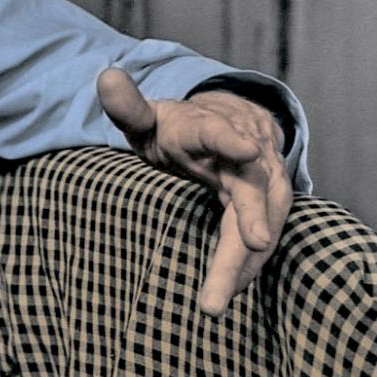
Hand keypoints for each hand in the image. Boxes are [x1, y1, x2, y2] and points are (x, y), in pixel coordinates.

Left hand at [96, 70, 293, 316]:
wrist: (228, 123)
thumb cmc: (178, 127)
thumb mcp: (148, 117)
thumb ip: (128, 105)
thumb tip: (106, 76)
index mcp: (208, 126)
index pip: (218, 130)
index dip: (230, 140)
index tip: (246, 150)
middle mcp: (245, 150)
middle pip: (252, 188)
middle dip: (249, 226)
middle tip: (236, 269)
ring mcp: (263, 175)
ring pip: (265, 217)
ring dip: (247, 261)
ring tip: (216, 300)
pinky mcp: (270, 200)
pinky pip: (264, 233)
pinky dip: (248, 264)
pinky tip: (227, 291)